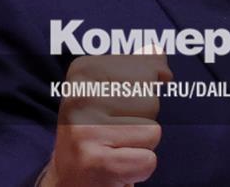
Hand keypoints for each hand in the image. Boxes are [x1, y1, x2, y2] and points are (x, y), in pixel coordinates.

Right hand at [40, 54, 172, 185]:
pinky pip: (149, 160)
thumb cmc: (98, 128)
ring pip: (153, 131)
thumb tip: (160, 55)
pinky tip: (117, 166)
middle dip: (143, 119)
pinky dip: (140, 167)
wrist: (70, 176)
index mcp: (83, 70)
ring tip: (115, 147)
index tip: (119, 105)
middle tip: (116, 130)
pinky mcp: (97, 164)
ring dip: (141, 143)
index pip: (149, 70)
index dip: (146, 91)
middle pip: (152, 100)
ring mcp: (85, 131)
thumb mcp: (111, 89)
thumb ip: (139, 66)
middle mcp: (79, 97)